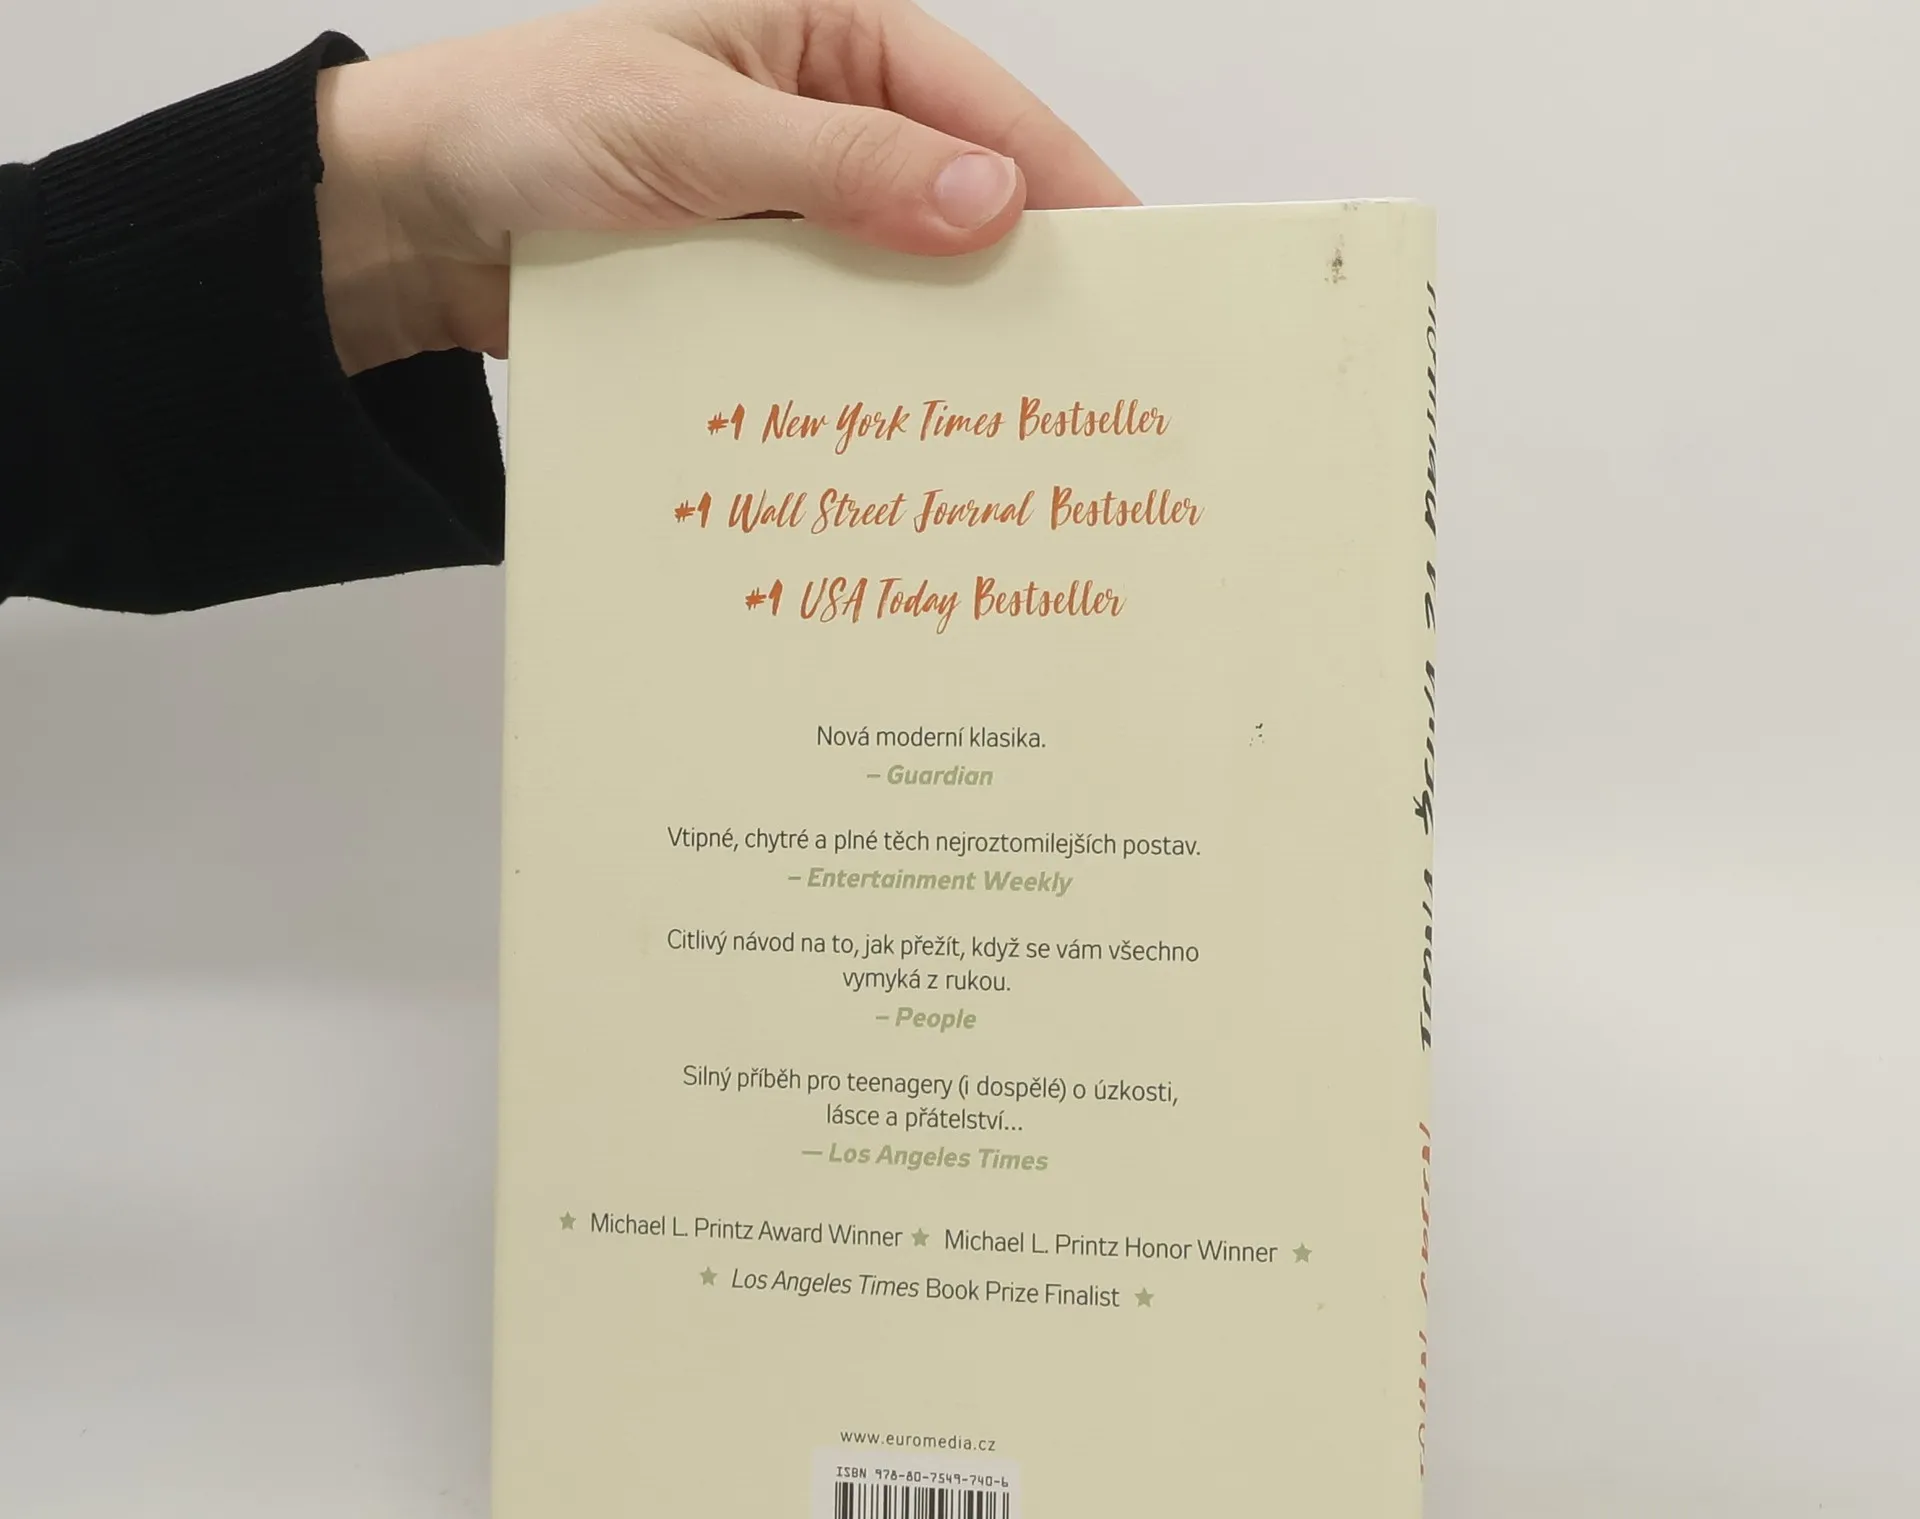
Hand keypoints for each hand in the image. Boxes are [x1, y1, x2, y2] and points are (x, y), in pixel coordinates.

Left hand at [315, 0, 1135, 375]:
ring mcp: (788, 217)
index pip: (975, 107)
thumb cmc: (525, 125)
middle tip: (1089, 363)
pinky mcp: (751, 293)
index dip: (1060, 180)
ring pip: (898, 278)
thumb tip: (988, 203)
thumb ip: (841, 165)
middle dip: (1015, 274)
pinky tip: (901, 428)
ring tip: (1012, 416)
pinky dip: (865, 376)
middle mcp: (818, 126)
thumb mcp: (691, 129)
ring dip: (941, 340)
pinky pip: (832, 333)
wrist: (410, 222)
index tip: (1132, 257)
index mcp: (823, 40)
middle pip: (952, 199)